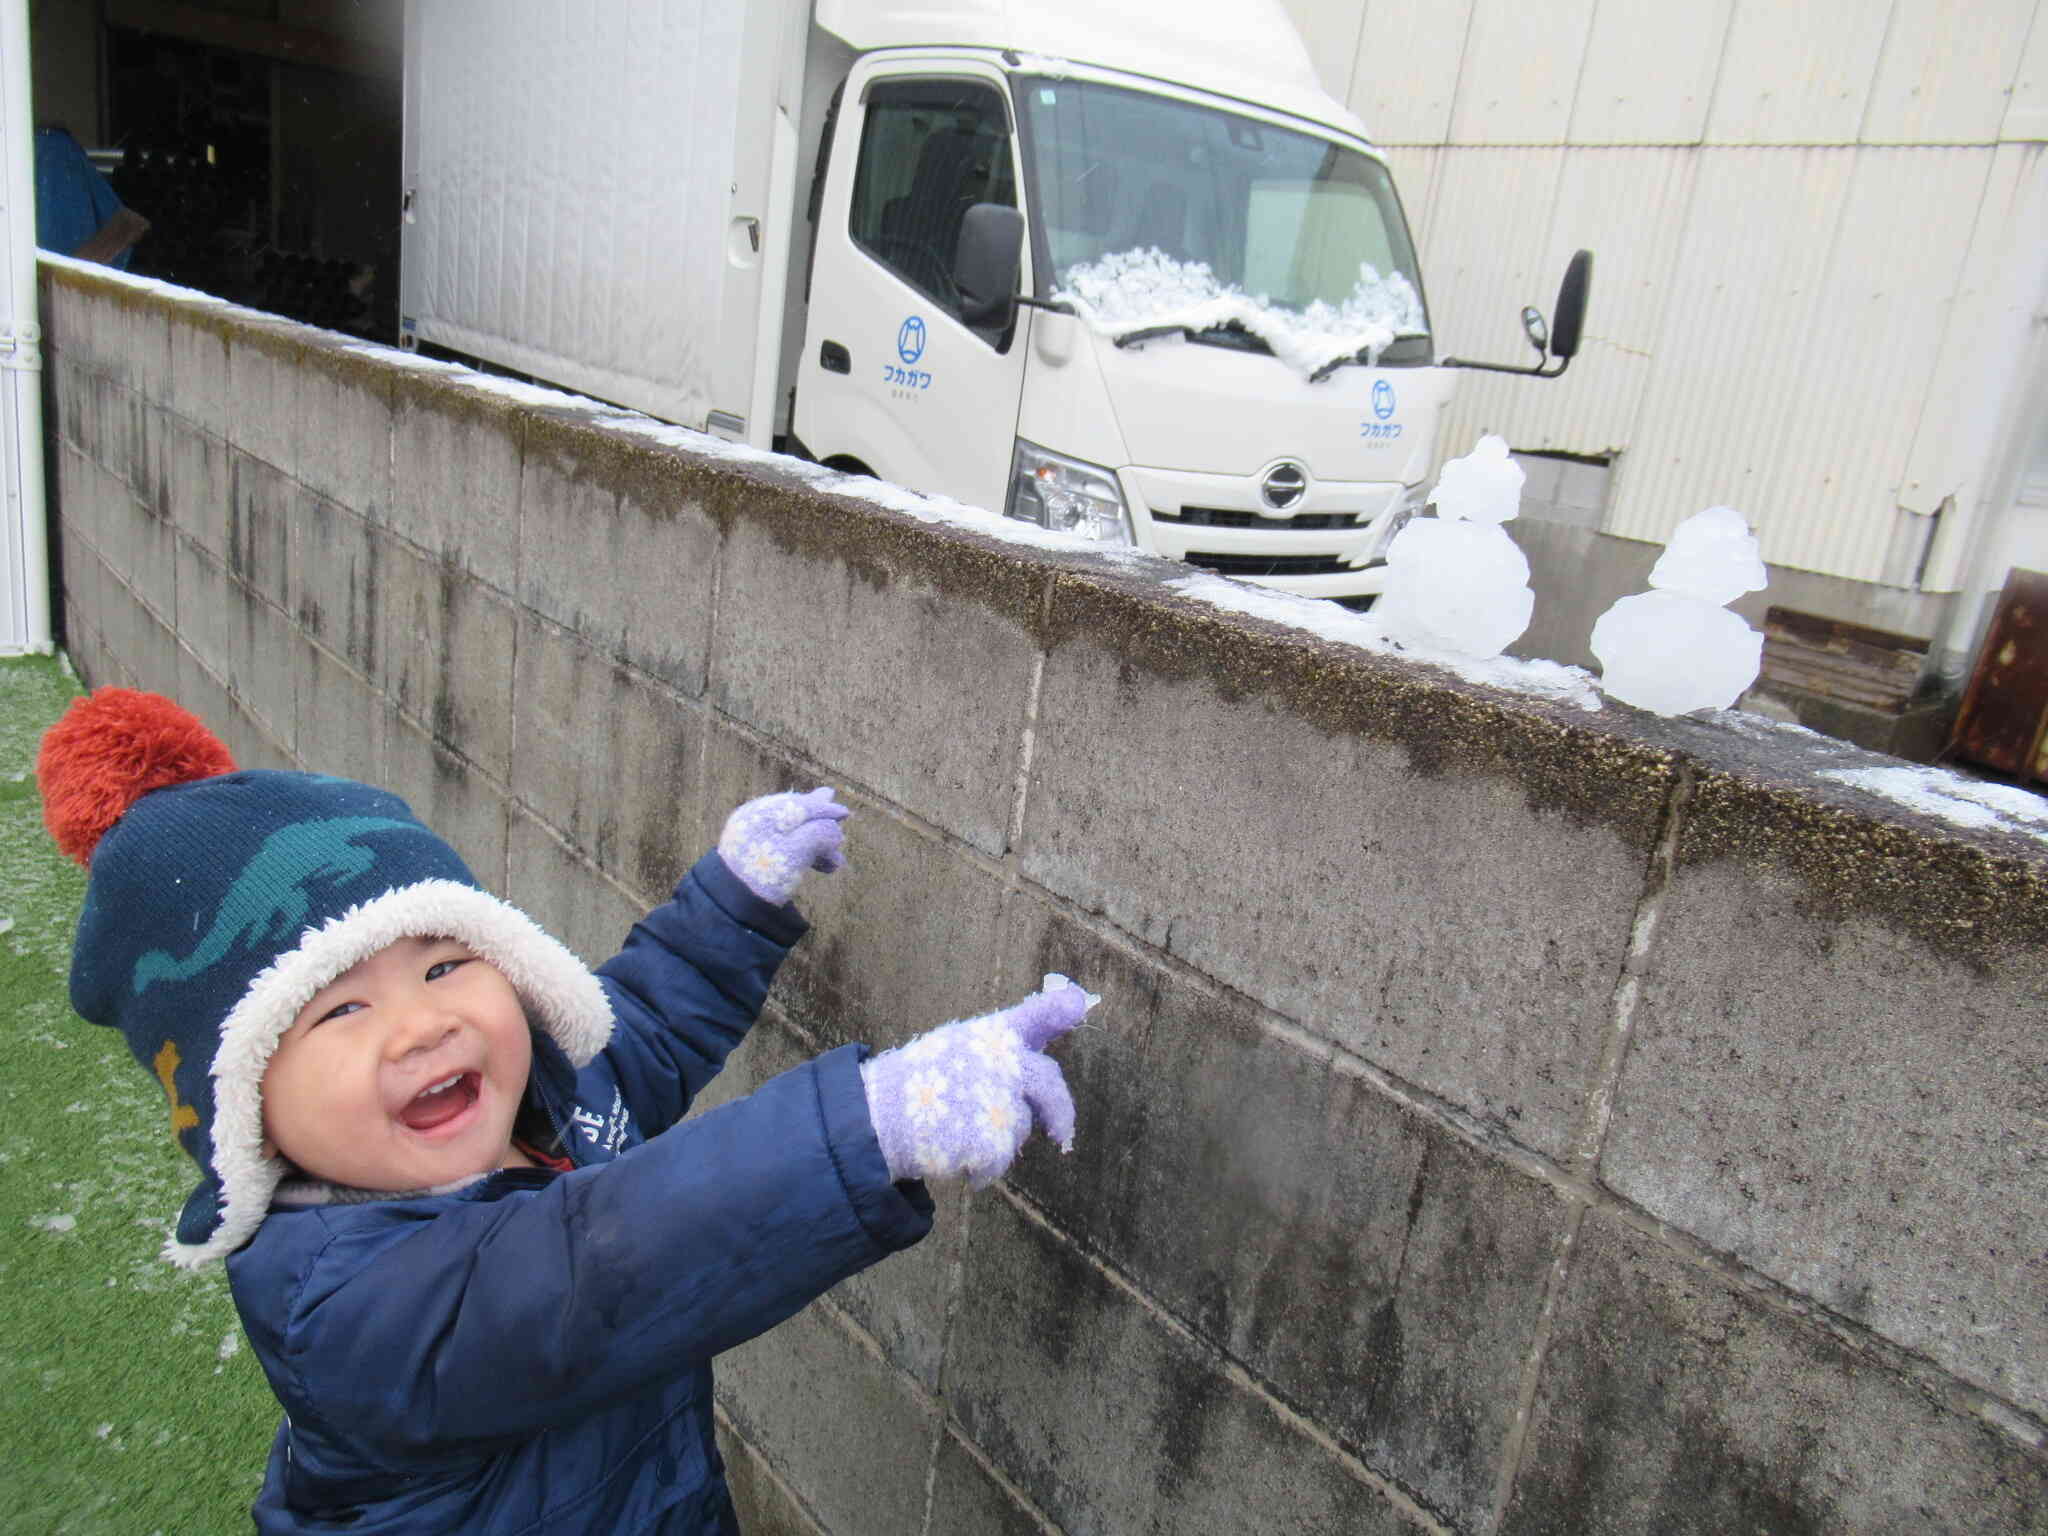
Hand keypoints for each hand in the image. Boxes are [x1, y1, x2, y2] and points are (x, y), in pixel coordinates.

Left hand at [717, 787, 850, 903]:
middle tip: (840, 839)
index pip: (801, 805)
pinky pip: (784, 845)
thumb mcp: (797, 853)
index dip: (826, 809)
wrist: (731, 906)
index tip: (845, 813)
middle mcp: (756, 819)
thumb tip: (836, 831)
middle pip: (798, 817)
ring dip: (816, 845)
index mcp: (764, 814)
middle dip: (823, 830)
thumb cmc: (765, 876)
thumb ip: (820, 834)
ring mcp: (752, 835)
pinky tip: (818, 865)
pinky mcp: (752, 852)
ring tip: (834, 864)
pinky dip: (803, 852)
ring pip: (793, 833)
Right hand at [859, 975, 1096, 1187]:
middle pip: (1050, 1087)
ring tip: (955, 1127)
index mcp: (991, 1037)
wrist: (875, 1121)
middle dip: (1060, 1114)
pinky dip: (981, 1169)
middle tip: (1063, 1136)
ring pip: (1019, 1128)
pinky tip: (952, 1153)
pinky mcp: (992, 1141)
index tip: (1077, 1004)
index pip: (1036, 1016)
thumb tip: (1044, 1080)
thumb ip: (1003, 1055)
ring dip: (998, 1137)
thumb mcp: (959, 1052)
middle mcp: (1001, 1062)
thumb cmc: (919, 1086)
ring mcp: (998, 1101)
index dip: (1060, 1009)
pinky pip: (1000, 1162)